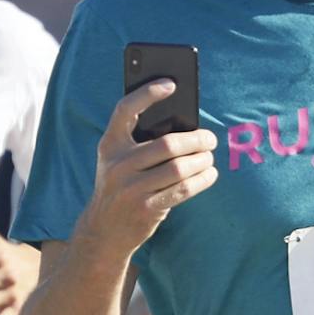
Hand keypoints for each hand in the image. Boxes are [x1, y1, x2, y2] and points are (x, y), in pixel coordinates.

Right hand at [80, 83, 217, 258]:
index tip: (172, 84)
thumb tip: (186, 126)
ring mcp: (130, 189)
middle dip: (195, 140)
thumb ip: (140, 142)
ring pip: (178, 168)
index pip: (125, 109)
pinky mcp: (145, 209)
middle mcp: (117, 165)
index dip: (148, 93)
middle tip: (210, 139)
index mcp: (109, 145)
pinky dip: (201, 180)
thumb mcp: (118, 161)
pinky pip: (183, 190)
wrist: (103, 230)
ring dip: (202, 161)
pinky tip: (209, 174)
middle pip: (166, 144)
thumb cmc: (120, 185)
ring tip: (210, 157)